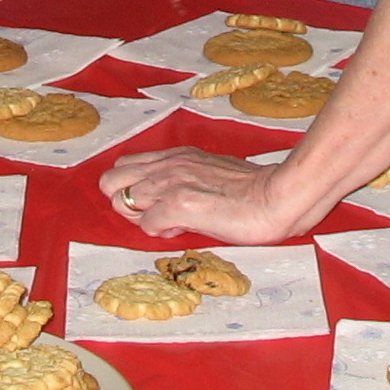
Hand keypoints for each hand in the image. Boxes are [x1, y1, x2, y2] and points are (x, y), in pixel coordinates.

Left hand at [98, 146, 310, 241]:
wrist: (278, 197)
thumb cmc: (252, 191)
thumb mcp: (211, 173)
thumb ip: (185, 181)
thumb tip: (171, 205)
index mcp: (176, 156)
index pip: (125, 166)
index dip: (134, 191)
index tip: (158, 205)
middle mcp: (168, 165)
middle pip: (110, 180)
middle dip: (123, 203)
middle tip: (152, 216)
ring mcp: (171, 183)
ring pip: (122, 201)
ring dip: (142, 219)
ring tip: (171, 225)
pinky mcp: (180, 204)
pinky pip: (147, 224)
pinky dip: (160, 233)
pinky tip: (184, 231)